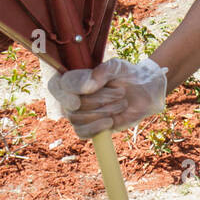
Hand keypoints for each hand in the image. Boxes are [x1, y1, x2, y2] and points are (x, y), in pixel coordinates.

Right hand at [47, 57, 167, 139]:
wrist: (142, 92)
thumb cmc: (125, 75)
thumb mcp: (117, 67)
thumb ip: (103, 71)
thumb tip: (88, 86)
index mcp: (72, 78)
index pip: (57, 84)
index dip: (71, 88)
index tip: (89, 89)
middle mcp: (70, 96)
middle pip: (71, 104)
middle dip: (99, 99)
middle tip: (120, 92)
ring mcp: (77, 113)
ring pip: (77, 118)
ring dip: (104, 111)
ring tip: (122, 103)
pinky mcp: (87, 127)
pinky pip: (81, 132)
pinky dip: (97, 127)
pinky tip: (111, 121)